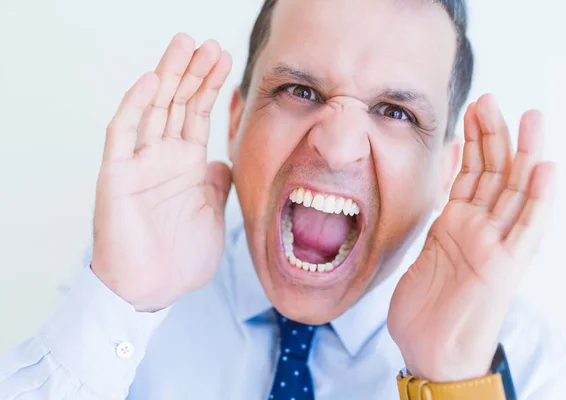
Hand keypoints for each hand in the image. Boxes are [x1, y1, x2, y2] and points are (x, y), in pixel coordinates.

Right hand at [91, 34, 232, 311]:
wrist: (152, 291)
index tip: (226, 61)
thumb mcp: (212, 217)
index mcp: (187, 166)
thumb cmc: (181, 260)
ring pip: (153, 109)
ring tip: (185, 45)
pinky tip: (152, 82)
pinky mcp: (117, 175)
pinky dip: (135, 106)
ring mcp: (140, 163)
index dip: (210, 87)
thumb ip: (216, 187)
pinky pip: (123, 134)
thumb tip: (222, 162)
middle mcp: (164, 158)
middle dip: (193, 72)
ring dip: (169, 76)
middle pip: (178, 103)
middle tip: (208, 43)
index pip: (198, 115)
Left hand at [388, 94, 556, 381]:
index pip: (470, 174)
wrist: (433, 353)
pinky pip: (526, 228)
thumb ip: (435, 217)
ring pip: (514, 191)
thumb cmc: (425, 310)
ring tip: (529, 117)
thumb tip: (435, 183)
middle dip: (495, 136)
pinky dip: (539, 199)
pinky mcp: (504, 267)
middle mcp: (481, 230)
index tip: (470, 111)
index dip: (472, 142)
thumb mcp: (422, 250)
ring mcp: (495, 246)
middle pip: (494, 174)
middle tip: (491, 99)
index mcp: (458, 225)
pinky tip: (546, 168)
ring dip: (522, 154)